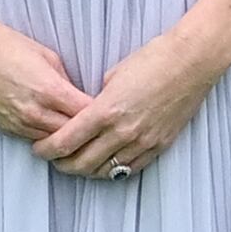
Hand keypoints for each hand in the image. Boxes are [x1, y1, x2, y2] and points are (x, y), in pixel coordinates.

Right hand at [0, 6, 94, 153]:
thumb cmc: (3, 44)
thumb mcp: (46, 55)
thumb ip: (66, 80)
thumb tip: (79, 95)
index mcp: (50, 90)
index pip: (89, 115)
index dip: (103, 115)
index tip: (113, 111)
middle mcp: (36, 112)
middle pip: (75, 135)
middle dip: (90, 132)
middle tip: (103, 129)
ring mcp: (19, 124)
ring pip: (55, 143)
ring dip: (69, 139)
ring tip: (84, 135)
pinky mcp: (6, 128)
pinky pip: (35, 140)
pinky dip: (48, 137)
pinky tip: (56, 131)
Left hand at [32, 23, 230, 180]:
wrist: (192, 62)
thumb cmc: (153, 59)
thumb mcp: (113, 75)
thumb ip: (96, 100)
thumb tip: (84, 113)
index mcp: (106, 111)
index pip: (66, 142)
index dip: (47, 150)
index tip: (39, 149)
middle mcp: (123, 132)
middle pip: (82, 163)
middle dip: (62, 164)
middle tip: (54, 159)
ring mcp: (143, 142)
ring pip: (105, 172)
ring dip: (86, 171)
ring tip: (77, 163)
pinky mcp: (159, 146)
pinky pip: (130, 169)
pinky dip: (112, 171)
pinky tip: (104, 165)